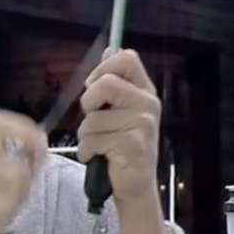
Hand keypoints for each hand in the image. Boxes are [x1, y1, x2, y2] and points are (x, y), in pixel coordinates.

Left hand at [77, 48, 161, 203]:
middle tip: (94, 119)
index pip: (127, 58)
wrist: (135, 185)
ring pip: (93, 118)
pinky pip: (93, 140)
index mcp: (144, 91)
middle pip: (106, 83)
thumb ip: (115, 81)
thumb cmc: (122, 146)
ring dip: (85, 135)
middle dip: (89, 103)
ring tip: (98, 145)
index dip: (103, 68)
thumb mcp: (120, 110)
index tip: (93, 86)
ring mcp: (142, 125)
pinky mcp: (132, 145)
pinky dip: (87, 151)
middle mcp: (148, 104)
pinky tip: (98, 157)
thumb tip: (109, 49)